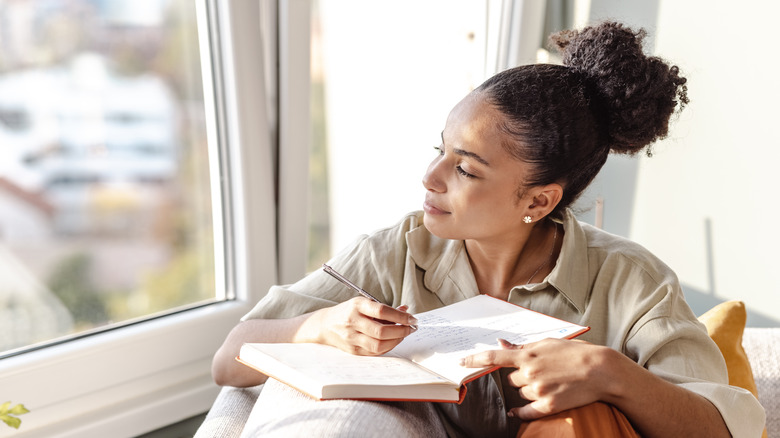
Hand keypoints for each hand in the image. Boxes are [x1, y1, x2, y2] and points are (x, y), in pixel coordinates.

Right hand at [312, 298, 417, 355]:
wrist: (326, 325)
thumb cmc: (349, 312)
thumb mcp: (364, 304)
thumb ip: (384, 309)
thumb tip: (406, 311)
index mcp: (357, 306)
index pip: (382, 311)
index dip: (400, 316)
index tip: (412, 318)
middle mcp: (353, 322)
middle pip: (382, 331)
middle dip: (401, 331)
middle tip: (411, 328)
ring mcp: (352, 338)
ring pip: (379, 345)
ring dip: (396, 341)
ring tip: (403, 334)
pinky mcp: (353, 350)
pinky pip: (375, 352)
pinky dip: (388, 347)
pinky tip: (393, 341)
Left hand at [460, 338, 614, 419]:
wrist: (601, 371)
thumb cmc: (575, 353)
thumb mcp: (548, 343)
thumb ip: (523, 346)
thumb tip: (501, 344)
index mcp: (528, 354)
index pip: (494, 357)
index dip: (475, 359)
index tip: (461, 362)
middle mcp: (530, 372)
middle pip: (511, 380)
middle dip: (520, 377)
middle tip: (540, 373)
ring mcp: (538, 390)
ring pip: (520, 394)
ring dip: (528, 391)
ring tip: (550, 383)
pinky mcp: (548, 405)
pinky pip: (525, 411)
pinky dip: (519, 412)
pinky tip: (515, 412)